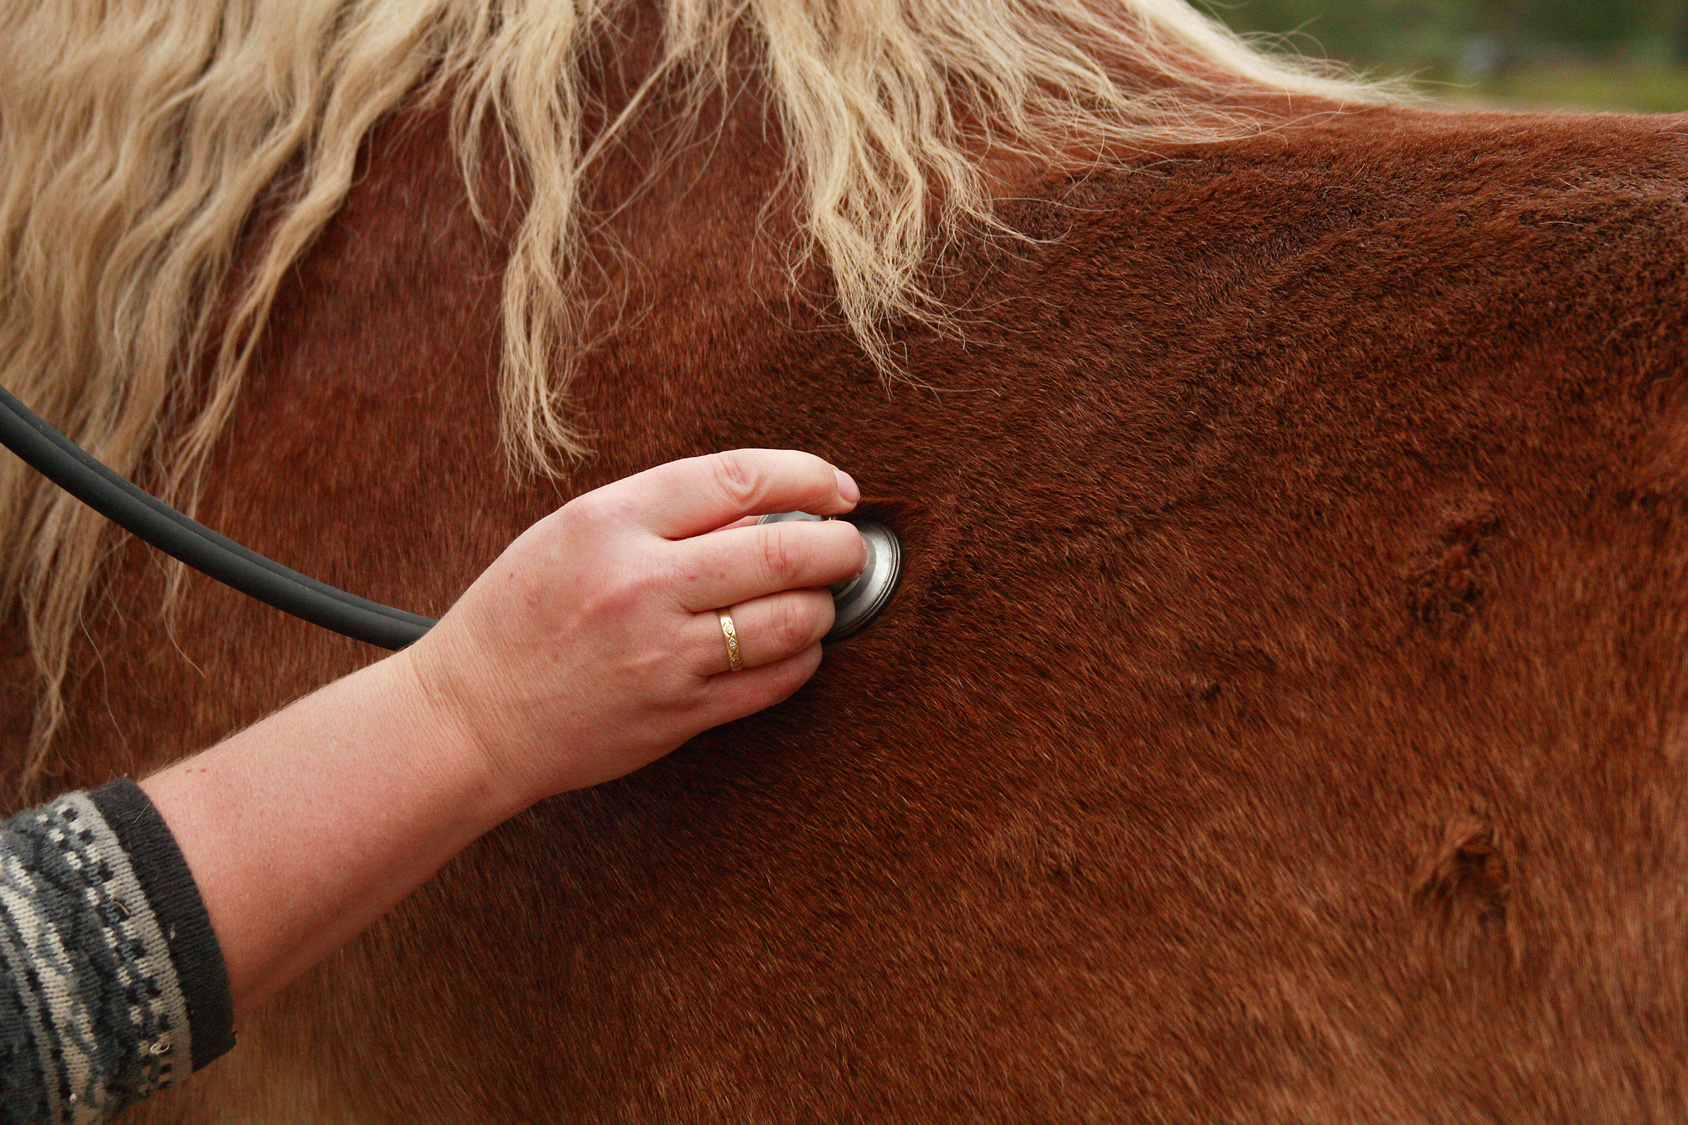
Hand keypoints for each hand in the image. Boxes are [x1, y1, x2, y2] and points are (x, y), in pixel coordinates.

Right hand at [399, 449, 866, 810]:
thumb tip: (769, 505)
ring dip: (825, 606)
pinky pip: (776, 680)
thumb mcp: (574, 533)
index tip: (838, 488)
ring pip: (793, 620)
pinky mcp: (679, 714)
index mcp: (610, 522)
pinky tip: (795, 646)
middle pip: (785, 550)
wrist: (470, 717)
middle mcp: (641, 584)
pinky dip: (803, 657)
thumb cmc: (520, 616)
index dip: (808, 477)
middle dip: (840, 545)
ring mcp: (664, 654)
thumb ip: (665, 514)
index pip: (739, 477)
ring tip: (819, 599)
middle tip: (851, 546)